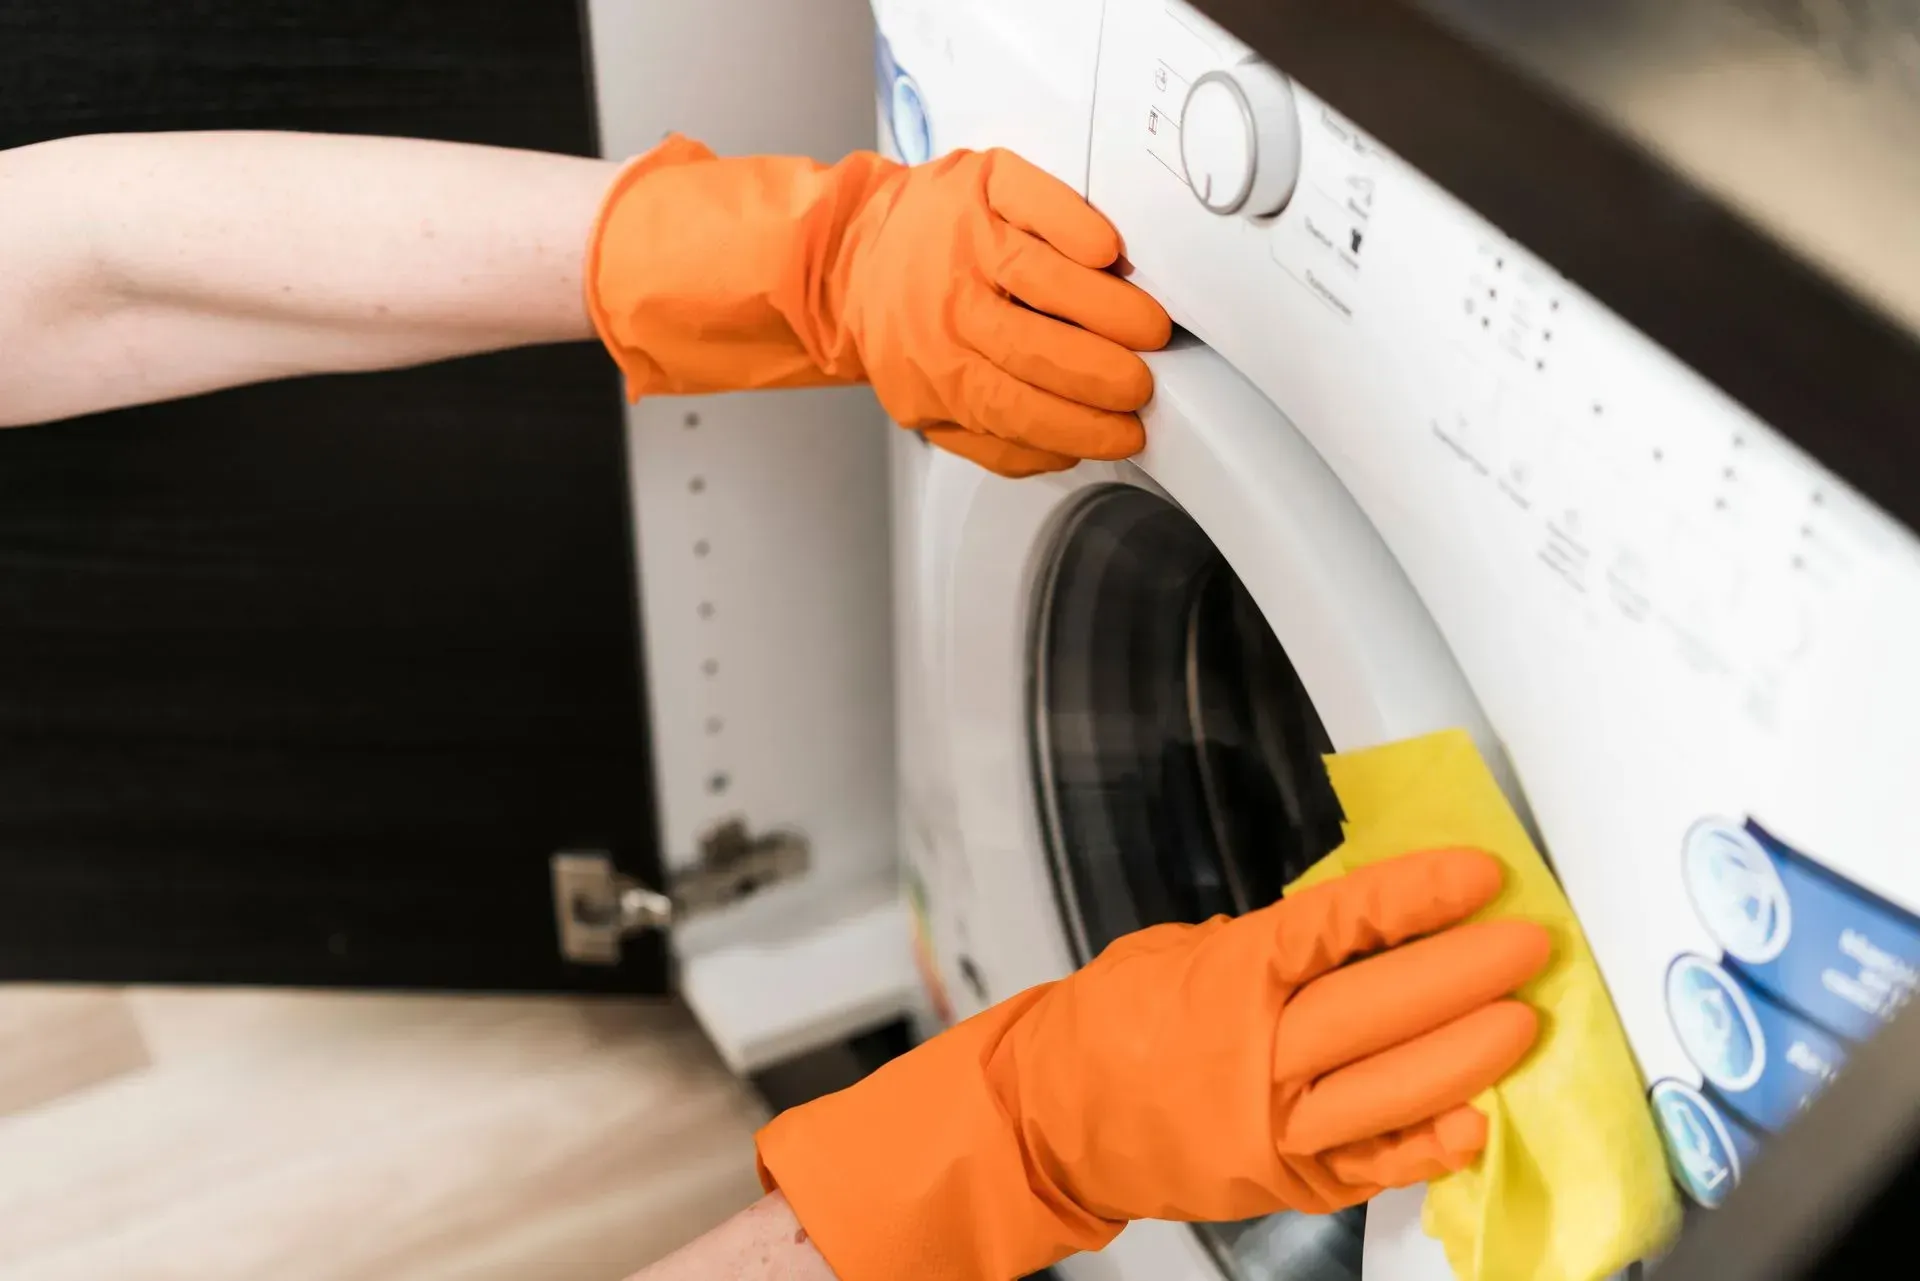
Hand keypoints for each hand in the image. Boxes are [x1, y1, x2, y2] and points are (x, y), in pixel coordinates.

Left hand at [587, 139, 1171, 476]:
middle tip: (1140, 383)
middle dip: (1103, 376)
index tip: (1126, 432)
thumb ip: (995, 443)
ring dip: (1108, 310)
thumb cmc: (904, 329)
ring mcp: (963, 238)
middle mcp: (946, 303)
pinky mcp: (982, 185)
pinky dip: (1077, 228)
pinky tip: (1107, 255)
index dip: (1082, 426)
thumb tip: (1066, 452)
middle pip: (1036, 348)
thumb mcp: (929, 407)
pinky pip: (1037, 204)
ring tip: (1147, 331)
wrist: (851, 254)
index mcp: (937, 369)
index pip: (1019, 409)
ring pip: (1044, 279)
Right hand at [755, 848, 1551, 1280]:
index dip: (1418, 896)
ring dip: (1466, 1054)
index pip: (1342, 924)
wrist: (1050, 1117)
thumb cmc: (1109, 1024)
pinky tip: (1474, 1120)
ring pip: (1388, 1089)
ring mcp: (1272, 1125)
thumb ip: (1268, 942)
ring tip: (1522, 1023)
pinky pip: (1372, 1164)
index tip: (1478, 874)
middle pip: (1379, 1007)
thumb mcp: (1181, 950)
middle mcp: (1254, 1051)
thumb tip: (1356, 921)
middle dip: (1465, 971)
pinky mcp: (1284, 1180)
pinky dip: (1427, 1144)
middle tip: (1527, 945)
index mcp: (1229, 975)